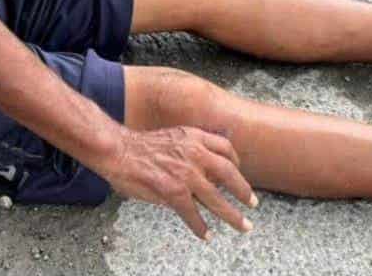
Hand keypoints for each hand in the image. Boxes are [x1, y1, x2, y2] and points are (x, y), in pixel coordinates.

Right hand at [98, 125, 255, 239]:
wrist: (118, 150)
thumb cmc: (141, 146)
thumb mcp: (172, 138)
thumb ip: (191, 151)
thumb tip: (207, 171)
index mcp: (193, 137)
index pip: (225, 147)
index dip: (236, 161)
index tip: (240, 172)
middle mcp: (193, 153)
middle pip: (229, 173)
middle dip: (244, 191)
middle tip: (253, 203)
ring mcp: (184, 173)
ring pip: (216, 198)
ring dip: (232, 215)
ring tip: (243, 226)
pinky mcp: (172, 190)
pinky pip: (192, 213)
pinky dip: (200, 226)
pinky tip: (205, 234)